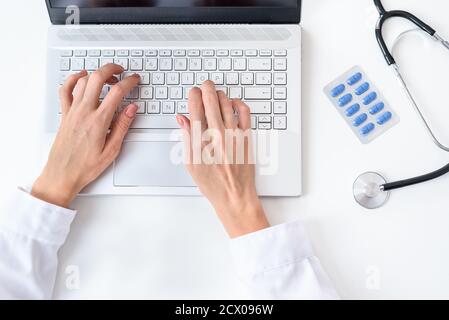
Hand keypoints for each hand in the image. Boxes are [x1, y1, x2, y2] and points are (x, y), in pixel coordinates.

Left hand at [32, 64, 139, 207]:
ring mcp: (72, 111)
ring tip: (107, 78)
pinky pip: (65, 90)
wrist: (62, 175)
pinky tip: (81, 77)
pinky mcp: (65, 114)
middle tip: (121, 71)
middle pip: (97, 78)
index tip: (134, 80)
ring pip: (83, 81)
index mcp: (99, 122)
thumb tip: (131, 109)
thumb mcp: (112, 150)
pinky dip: (73, 79)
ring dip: (96, 74)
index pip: (117, 92)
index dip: (129, 82)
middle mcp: (84, 113)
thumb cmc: (85, 167)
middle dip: (111, 69)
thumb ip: (122, 126)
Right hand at [176, 81, 269, 237]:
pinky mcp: (246, 137)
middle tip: (205, 85)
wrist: (234, 196)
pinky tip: (234, 103)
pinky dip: (239, 104)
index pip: (195, 108)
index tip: (193, 92)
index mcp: (201, 140)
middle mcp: (217, 135)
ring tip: (216, 95)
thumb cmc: (212, 183)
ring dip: (220, 95)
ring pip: (227, 103)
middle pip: (211, 100)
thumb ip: (186, 138)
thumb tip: (182, 119)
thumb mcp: (191, 163)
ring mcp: (233, 135)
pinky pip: (245, 113)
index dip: (193, 95)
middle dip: (206, 88)